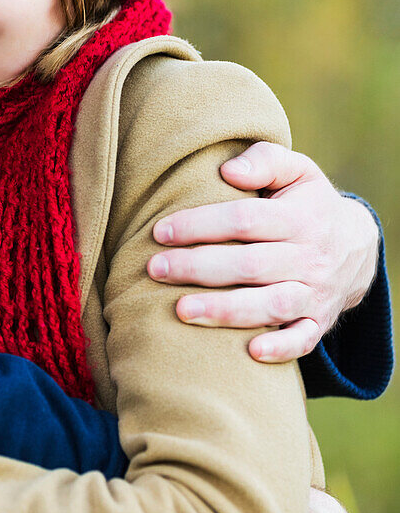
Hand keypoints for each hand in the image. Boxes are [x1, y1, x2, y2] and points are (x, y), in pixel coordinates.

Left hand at [147, 142, 379, 362]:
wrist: (357, 247)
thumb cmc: (307, 203)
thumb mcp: (296, 170)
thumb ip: (264, 160)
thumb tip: (228, 170)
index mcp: (301, 217)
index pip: (245, 219)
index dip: (200, 225)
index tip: (160, 232)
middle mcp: (310, 257)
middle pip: (251, 264)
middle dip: (199, 268)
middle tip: (156, 269)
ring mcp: (316, 293)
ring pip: (272, 305)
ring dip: (225, 311)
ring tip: (181, 310)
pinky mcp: (319, 322)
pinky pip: (303, 341)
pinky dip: (280, 349)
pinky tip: (249, 352)